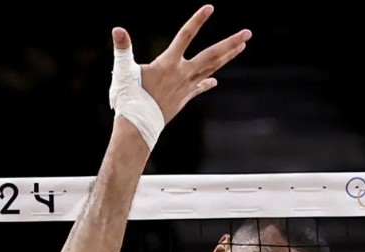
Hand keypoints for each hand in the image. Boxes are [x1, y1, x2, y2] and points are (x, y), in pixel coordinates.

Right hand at [112, 5, 249, 125]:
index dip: (197, 21)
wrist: (138, 127)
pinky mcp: (184, 99)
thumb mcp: (124, 70)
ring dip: (227, 57)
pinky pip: (200, 88)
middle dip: (230, 43)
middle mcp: (182, 74)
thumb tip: (117, 29)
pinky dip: (208, 83)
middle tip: (247, 33)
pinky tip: (215, 81)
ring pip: (211, 69)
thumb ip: (122, 48)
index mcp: (168, 63)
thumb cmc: (129, 98)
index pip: (185, 36)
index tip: (210, 8)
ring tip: (242, 47)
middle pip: (212, 55)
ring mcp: (186, 87)